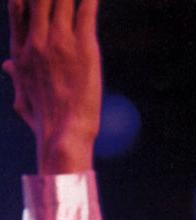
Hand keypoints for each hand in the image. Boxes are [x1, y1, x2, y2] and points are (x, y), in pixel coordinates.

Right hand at [3, 0, 100, 173]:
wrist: (64, 134)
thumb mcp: (23, 97)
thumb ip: (15, 75)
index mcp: (21, 51)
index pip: (17, 7)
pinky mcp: (84, 46)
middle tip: (61, 1)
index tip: (34, 1)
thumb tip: (6, 65)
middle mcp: (38, 40)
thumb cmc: (45, 122)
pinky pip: (87, 9)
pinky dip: (90, 0)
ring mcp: (60, 41)